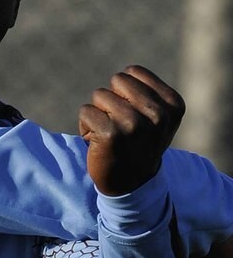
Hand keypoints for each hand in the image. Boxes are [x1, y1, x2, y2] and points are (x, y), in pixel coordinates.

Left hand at [79, 65, 185, 195]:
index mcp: (173, 105)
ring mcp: (134, 123)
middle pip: (116, 81)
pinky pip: (85, 111)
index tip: (134, 116)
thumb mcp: (157, 118)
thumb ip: (147, 92)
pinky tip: (98, 143)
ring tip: (109, 135)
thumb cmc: (139, 145)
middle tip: (118, 126)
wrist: (130, 185)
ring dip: (98, 114)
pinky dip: (85, 126)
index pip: (133, 72)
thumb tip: (126, 74)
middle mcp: (157, 114)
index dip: (125, 92)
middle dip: (111, 100)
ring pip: (99, 95)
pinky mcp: (110, 133)